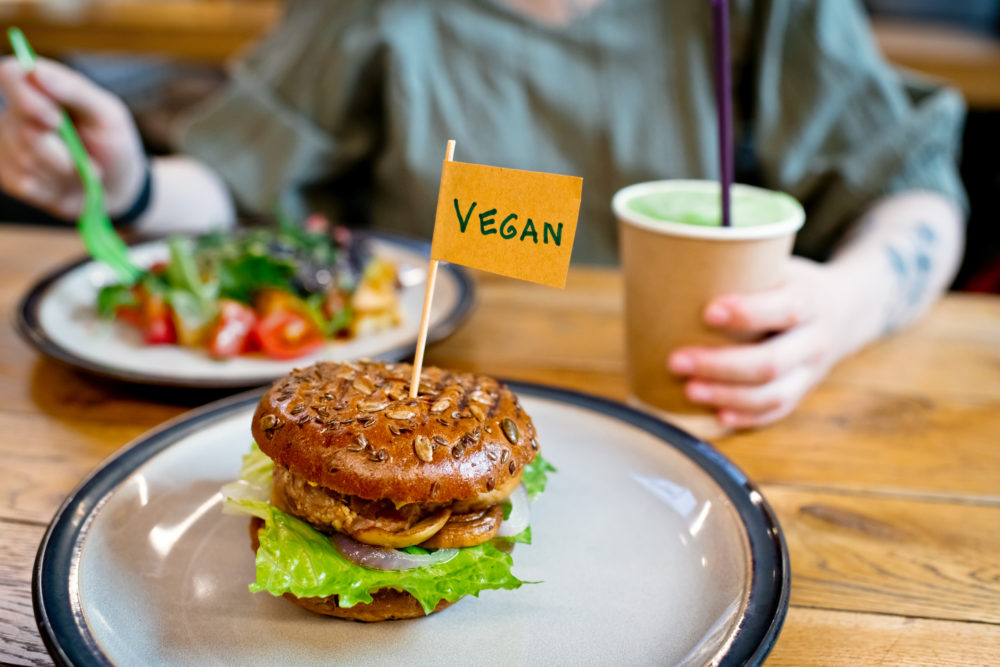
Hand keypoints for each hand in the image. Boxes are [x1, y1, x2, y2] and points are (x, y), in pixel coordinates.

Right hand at [0, 57, 144, 219]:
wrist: (116, 187)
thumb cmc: (113, 143)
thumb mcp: (107, 115)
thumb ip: (73, 91)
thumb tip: (34, 71)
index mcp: (42, 87)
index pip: (11, 75)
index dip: (26, 97)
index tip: (54, 120)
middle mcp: (18, 112)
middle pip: (22, 127)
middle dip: (62, 149)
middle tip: (85, 157)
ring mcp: (11, 145)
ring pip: (26, 159)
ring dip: (65, 171)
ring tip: (81, 168)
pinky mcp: (11, 177)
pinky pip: (27, 185)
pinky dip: (56, 188)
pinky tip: (66, 182)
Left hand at [667, 257, 844, 427]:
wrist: (843, 310)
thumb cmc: (787, 283)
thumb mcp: (776, 264)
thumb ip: (739, 266)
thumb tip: (670, 261)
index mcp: (809, 300)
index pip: (784, 309)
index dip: (747, 313)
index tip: (707, 312)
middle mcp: (814, 340)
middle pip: (771, 362)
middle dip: (720, 366)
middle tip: (675, 361)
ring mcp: (810, 372)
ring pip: (772, 394)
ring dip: (727, 396)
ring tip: (689, 390)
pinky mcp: (801, 393)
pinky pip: (776, 413)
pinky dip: (746, 418)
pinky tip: (717, 416)